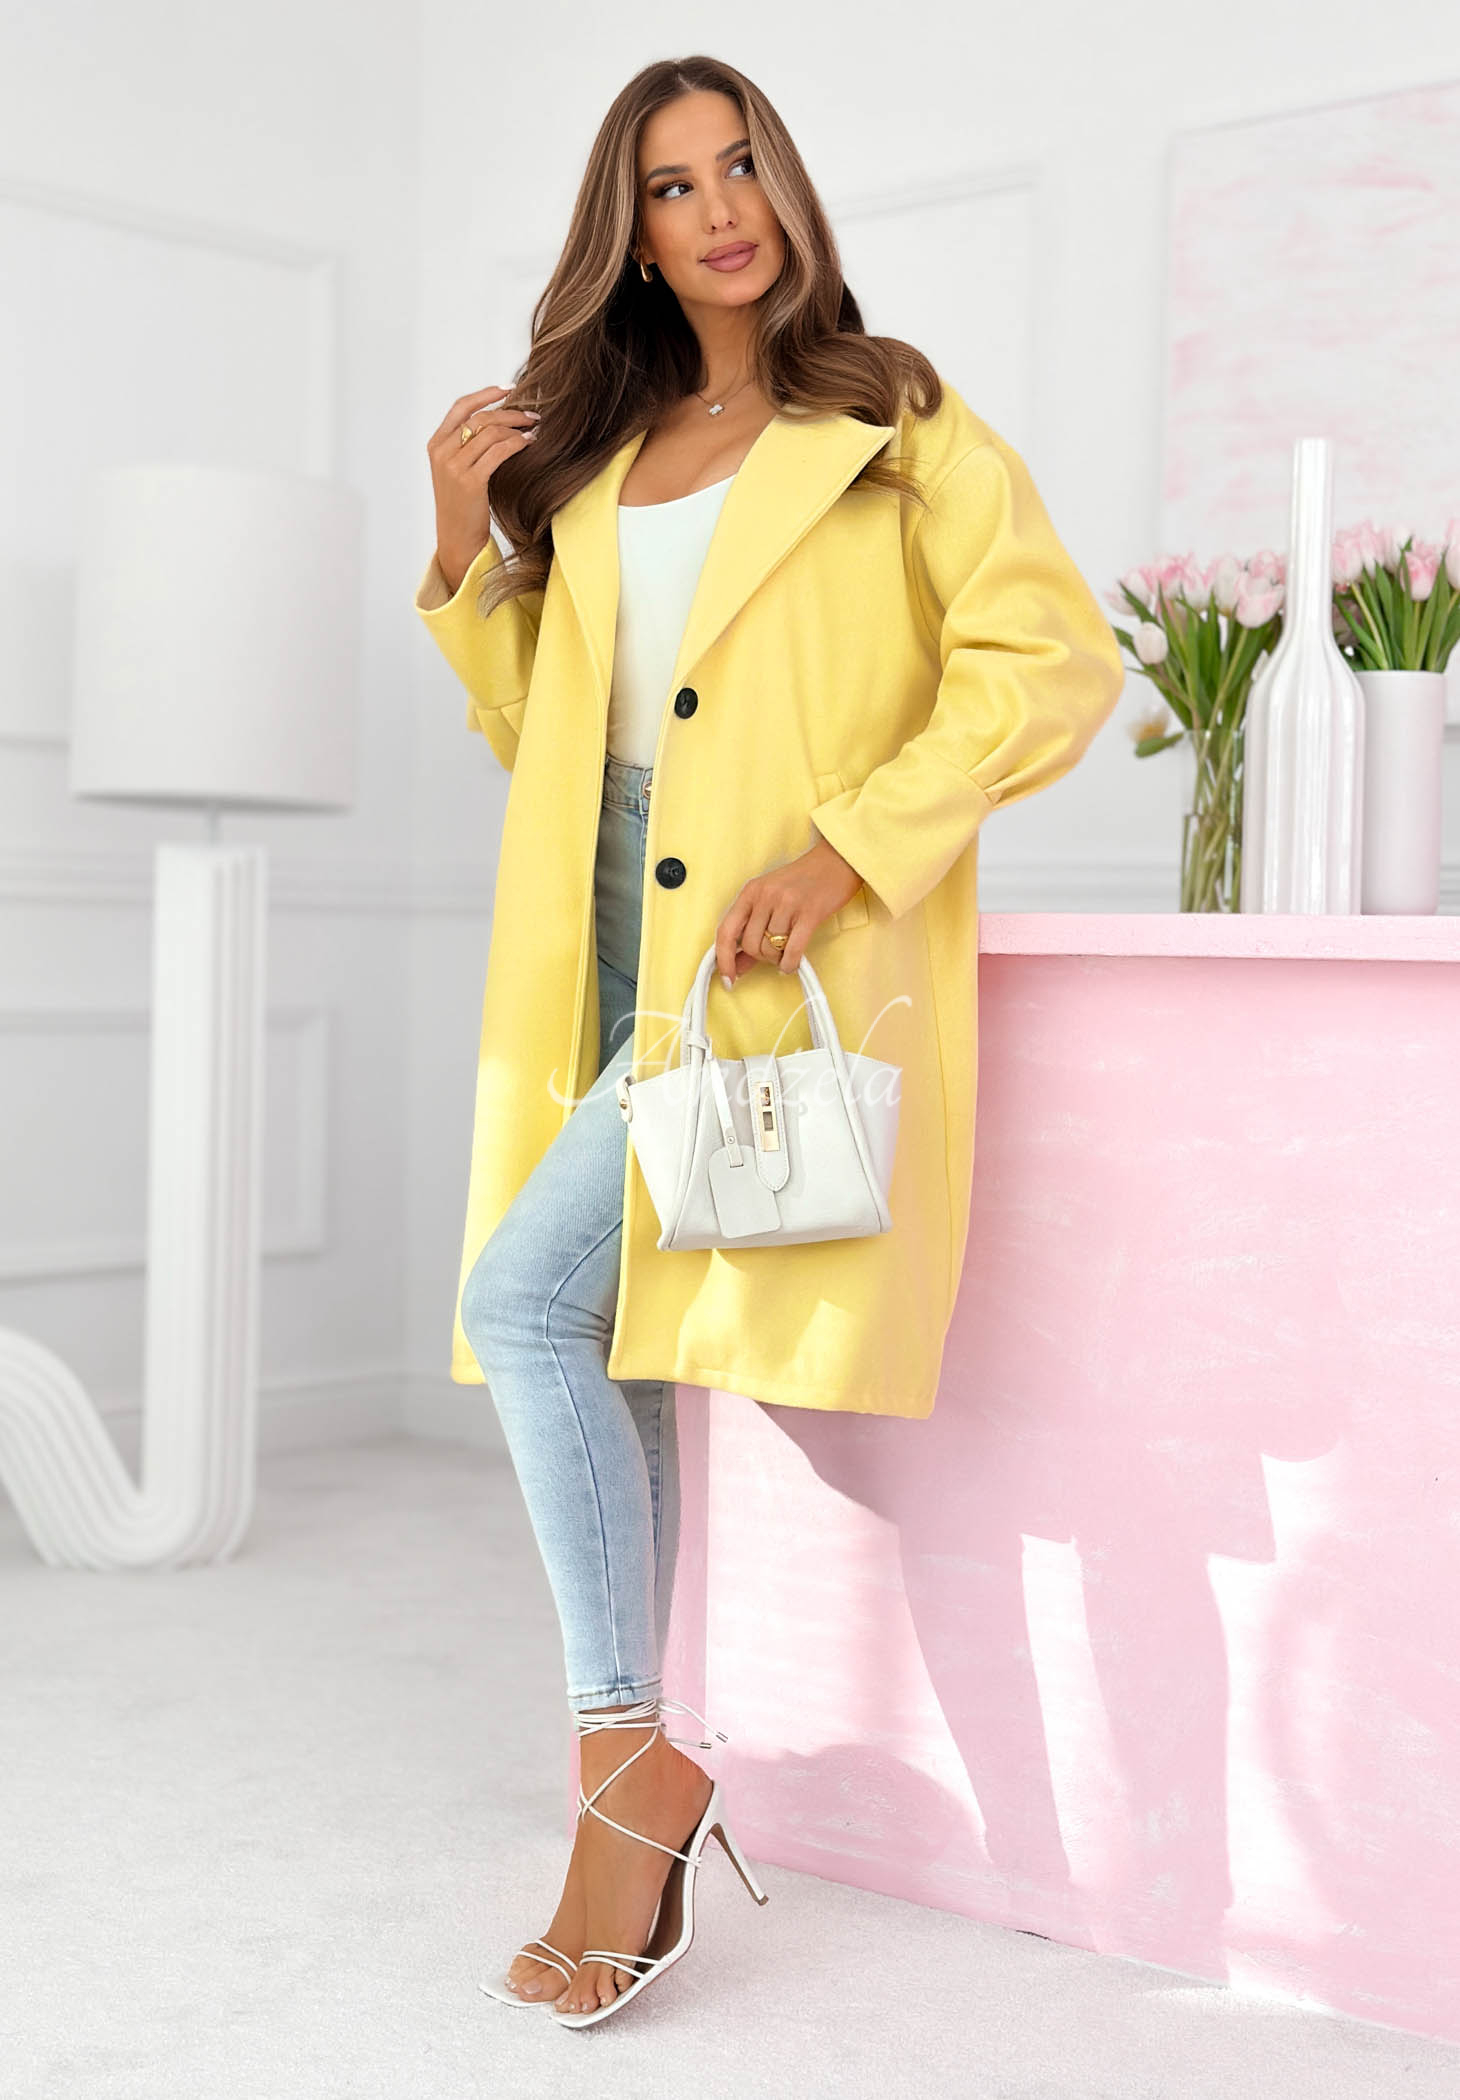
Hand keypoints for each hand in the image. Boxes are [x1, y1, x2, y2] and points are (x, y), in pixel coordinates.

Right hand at [426, 384, 539, 594]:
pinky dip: (517, 443)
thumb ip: (467, 445)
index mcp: (436, 444)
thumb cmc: (463, 505)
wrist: (458, 539)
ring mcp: (453, 466)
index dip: (486, 394)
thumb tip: (499, 419)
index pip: (461, 407)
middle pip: (479, 417)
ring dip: (517, 428)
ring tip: (534, 430)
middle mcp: (442, 452)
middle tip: (532, 416)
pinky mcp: (470, 481)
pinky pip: (498, 451)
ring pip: (490, 432)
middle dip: (510, 413)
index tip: (509, 389)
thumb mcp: (456, 470)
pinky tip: (529, 443)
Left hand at [714, 838, 864, 986]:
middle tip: (774, 954)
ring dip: (777, 959)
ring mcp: (787, 903)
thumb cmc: (802, 881)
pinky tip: (792, 963)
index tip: (728, 979)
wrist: (836, 862)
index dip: (723, 959)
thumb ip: (751, 929)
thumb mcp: (770, 899)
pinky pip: (792, 949)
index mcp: (751, 891)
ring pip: (770, 949)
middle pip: (750, 944)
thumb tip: (737, 966)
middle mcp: (765, 896)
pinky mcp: (810, 913)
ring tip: (786, 952)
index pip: (726, 931)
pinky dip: (790, 963)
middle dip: (760, 958)